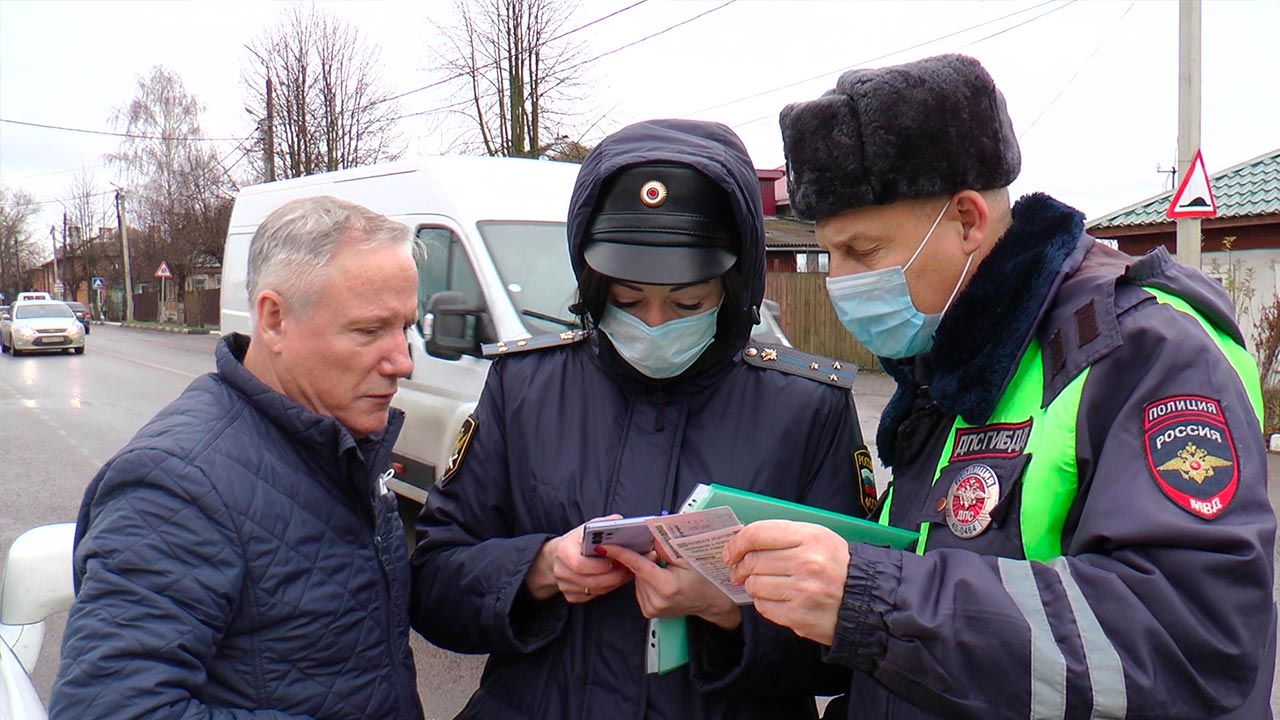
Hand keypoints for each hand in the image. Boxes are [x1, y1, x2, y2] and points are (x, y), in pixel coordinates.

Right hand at [524, 515, 634, 602]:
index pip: (579, 565)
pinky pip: (592, 596)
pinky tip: (616, 579)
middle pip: (589, 581)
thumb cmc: (578, 540)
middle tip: (629, 569)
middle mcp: (560, 570)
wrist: (562, 554)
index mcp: (563, 551)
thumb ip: (602, 524)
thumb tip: (618, 521)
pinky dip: (607, 589)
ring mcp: (564, 585)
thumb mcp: (587, 527)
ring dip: (613, 583)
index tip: (616, 560)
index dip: (600, 566)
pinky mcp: (570, 596)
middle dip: (612, 576)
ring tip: (627, 573)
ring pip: (594, 590)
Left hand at [602, 545, 741, 628]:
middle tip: (661, 560)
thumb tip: (647, 535)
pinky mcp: (649, 612)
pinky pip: (640, 590)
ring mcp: (651, 609)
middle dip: (644, 561)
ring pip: (637, 580)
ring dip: (645, 572)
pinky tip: (661, 582)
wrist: (711, 603)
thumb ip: (665, 547)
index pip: (637, 565)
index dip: (620, 553)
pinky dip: (646, 582)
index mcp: (666, 585)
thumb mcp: (687, 559)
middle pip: (637, 572)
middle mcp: (656, 600)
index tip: (604, 546)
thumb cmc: (703, 580)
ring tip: (665, 573)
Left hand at [723, 520, 849, 645]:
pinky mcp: (800, 617)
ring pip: (755, 585)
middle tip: (739, 571)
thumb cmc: (837, 566)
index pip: (758, 534)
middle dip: (740, 567)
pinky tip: (774, 599)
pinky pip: (764, 608)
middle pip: (753, 561)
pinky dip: (763, 603)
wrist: (867, 600)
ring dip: (752, 586)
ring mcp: (803, 592)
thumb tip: (743, 540)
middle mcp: (807, 563)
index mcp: (811, 537)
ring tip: (762, 585)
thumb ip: (784, 536)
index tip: (731, 551)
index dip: (737, 543)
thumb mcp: (818, 538)